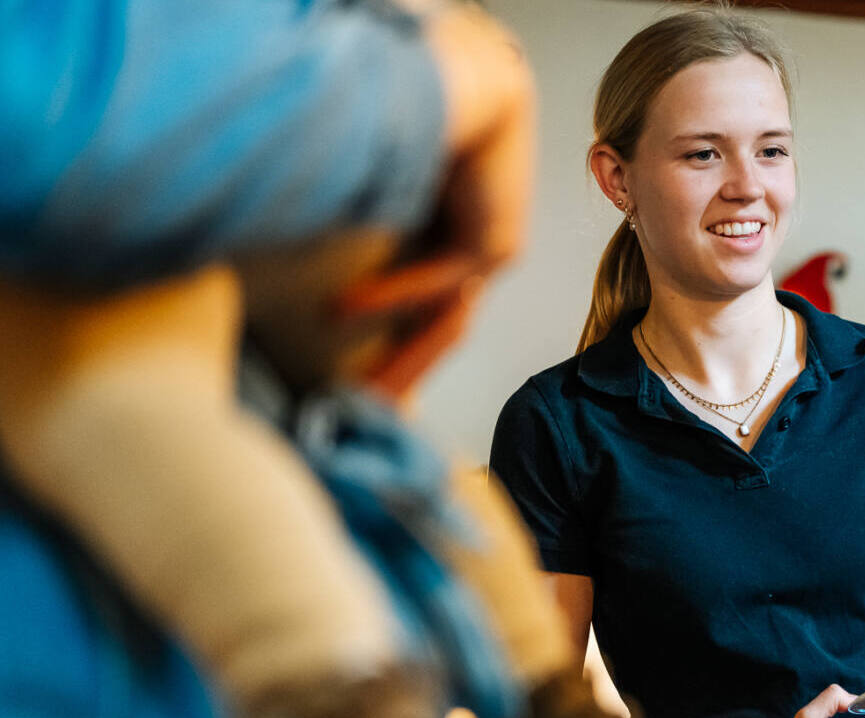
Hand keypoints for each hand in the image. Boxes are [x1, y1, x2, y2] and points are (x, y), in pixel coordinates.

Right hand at [338, 3, 534, 397]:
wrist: (466, 79)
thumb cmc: (418, 122)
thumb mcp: (381, 189)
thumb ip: (353, 227)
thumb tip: (289, 254)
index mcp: (454, 245)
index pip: (420, 310)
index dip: (384, 348)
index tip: (344, 387)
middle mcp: (477, 254)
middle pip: (433, 329)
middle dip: (394, 374)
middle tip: (352, 412)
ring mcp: (492, 252)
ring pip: (437, 318)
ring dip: (392, 354)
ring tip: (348, 389)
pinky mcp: (495, 243)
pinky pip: (434, 278)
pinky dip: (387, 294)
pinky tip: (337, 311)